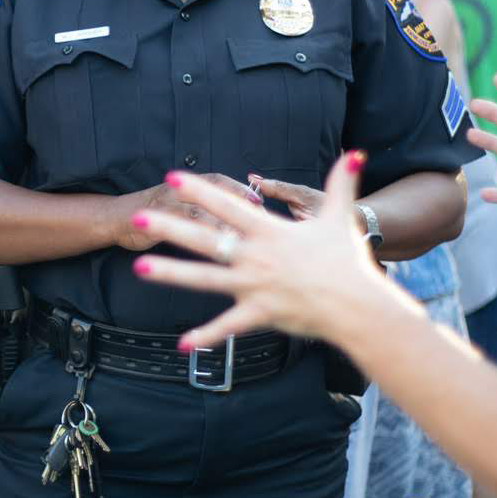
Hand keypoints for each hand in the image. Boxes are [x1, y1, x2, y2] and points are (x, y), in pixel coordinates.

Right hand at [113, 174, 264, 250]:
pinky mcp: (155, 223)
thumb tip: (233, 216)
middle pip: (215, 193)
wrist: (114, 218)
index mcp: (186, 186)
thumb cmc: (152, 215)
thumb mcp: (177, 205)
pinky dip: (197, 237)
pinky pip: (179, 229)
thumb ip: (201, 208)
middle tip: (260, 217)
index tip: (261, 199)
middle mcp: (179, 191)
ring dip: (222, 224)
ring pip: (200, 211)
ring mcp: (166, 205)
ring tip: (244, 238)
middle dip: (238, 204)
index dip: (240, 189)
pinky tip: (214, 251)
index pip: (220, 181)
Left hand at [130, 155, 412, 351]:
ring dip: (170, 274)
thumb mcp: (341, 218)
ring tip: (139, 269)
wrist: (358, 305)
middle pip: (204, 238)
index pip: (226, 205)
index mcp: (269, 232)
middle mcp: (255, 256)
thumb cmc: (348, 262)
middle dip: (168, 227)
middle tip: (138, 217)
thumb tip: (355, 153)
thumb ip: (341, 184)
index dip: (198, 191)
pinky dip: (206, 336)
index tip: (173, 178)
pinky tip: (182, 344)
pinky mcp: (259, 313)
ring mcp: (254, 286)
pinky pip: (227, 326)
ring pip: (204, 278)